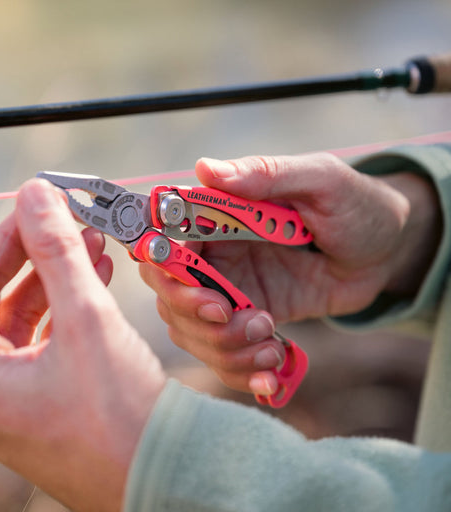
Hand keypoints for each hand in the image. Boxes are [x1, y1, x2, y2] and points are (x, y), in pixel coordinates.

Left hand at [0, 179, 166, 511]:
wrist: (163, 470)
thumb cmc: (119, 411)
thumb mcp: (85, 317)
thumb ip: (56, 251)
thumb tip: (35, 194)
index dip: (9, 235)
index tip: (39, 202)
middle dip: (40, 254)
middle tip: (70, 219)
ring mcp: (4, 399)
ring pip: (25, 315)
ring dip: (59, 276)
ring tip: (93, 242)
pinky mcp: (37, 399)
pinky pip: (43, 338)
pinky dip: (68, 306)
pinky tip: (97, 276)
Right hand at [140, 153, 440, 395]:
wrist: (383, 251)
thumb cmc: (354, 206)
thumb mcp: (320, 181)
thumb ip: (265, 174)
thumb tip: (206, 168)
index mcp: (219, 218)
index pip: (165, 246)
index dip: (170, 278)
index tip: (213, 302)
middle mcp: (215, 256)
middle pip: (171, 299)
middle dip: (204, 324)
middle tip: (256, 323)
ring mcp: (231, 291)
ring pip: (194, 334)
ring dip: (229, 352)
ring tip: (272, 346)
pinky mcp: (250, 320)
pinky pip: (226, 355)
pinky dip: (243, 375)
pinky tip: (273, 378)